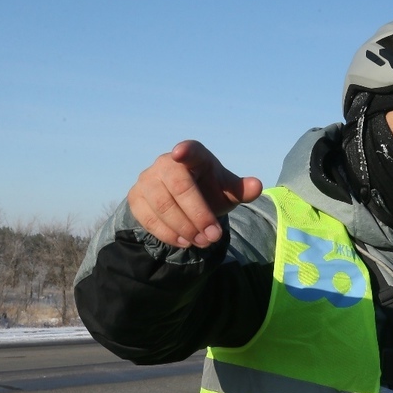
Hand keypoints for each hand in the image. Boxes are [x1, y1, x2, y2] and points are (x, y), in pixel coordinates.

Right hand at [127, 140, 262, 248]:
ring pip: (161, 204)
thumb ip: (241, 189)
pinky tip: (184, 242)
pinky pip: (147, 217)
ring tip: (203, 242)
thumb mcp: (227, 191)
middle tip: (213, 236)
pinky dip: (167, 233)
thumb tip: (256, 186)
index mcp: (193, 155)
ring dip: (184, 227)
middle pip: (178, 186)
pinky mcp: (136, 198)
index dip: (185, 151)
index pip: (189, 150)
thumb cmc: (209, 191)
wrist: (183, 204)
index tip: (180, 153)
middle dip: (197, 214)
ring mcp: (147, 179)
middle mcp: (166, 163)